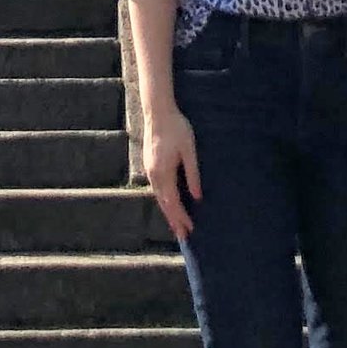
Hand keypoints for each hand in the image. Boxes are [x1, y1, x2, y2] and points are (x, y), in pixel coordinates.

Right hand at [144, 104, 201, 241]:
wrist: (157, 110)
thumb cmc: (177, 127)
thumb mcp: (189, 149)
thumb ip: (193, 173)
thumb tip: (197, 197)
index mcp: (163, 172)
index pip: (173, 202)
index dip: (182, 217)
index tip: (190, 229)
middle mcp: (153, 174)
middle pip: (164, 204)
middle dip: (174, 220)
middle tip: (183, 236)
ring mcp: (149, 170)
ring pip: (158, 197)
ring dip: (167, 212)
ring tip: (176, 225)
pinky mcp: (149, 164)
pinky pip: (156, 189)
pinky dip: (163, 200)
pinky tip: (168, 203)